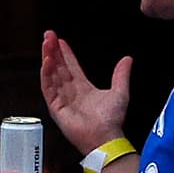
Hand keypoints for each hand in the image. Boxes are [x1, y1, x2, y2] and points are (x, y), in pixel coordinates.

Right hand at [40, 30, 130, 154]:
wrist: (106, 137)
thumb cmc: (112, 120)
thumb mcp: (120, 92)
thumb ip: (121, 75)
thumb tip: (128, 59)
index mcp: (83, 88)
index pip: (71, 66)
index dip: (65, 53)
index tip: (60, 40)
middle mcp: (70, 92)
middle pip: (58, 67)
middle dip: (53, 51)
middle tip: (48, 35)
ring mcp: (61, 99)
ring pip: (52, 74)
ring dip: (48, 58)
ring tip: (46, 43)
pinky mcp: (55, 107)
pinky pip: (48, 88)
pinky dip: (46, 74)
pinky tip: (46, 61)